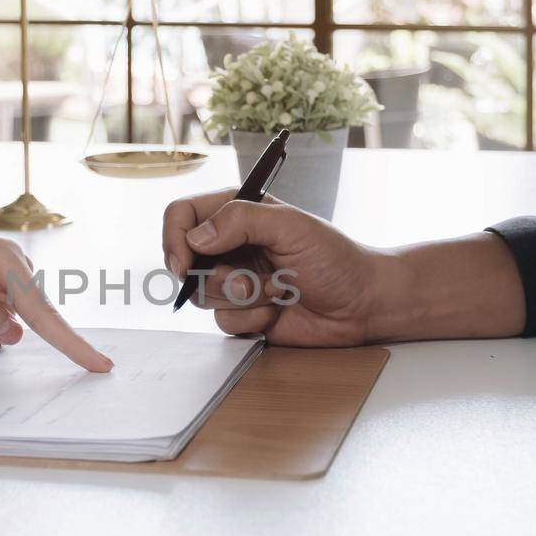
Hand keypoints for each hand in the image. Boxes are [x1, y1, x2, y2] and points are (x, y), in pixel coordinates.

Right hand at [162, 188, 387, 345]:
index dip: (175, 238)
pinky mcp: (241, 313)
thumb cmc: (335, 258)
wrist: (361, 304)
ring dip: (242, 298)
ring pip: (201, 295)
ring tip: (278, 291)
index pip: (181, 215)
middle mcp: (229, 245)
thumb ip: (240, 220)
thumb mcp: (290, 226)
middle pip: (184, 261)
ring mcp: (233, 280)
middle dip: (219, 279)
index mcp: (236, 213)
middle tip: (249, 283)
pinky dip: (251, 319)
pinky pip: (222, 322)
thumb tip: (195, 237)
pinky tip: (278, 312)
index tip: (185, 263)